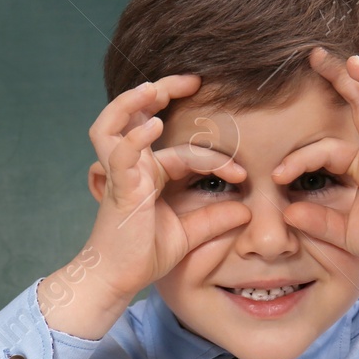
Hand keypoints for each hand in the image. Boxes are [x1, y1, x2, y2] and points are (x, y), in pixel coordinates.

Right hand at [81, 75, 253, 301]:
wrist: (117, 280)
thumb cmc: (143, 256)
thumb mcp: (188, 235)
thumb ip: (214, 220)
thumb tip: (246, 209)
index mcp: (149, 174)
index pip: (185, 151)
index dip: (216, 158)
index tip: (243, 174)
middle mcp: (132, 167)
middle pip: (137, 114)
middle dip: (161, 90)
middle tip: (191, 79)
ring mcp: (121, 175)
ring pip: (112, 124)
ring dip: (131, 102)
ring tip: (153, 88)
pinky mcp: (118, 188)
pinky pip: (121, 154)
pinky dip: (135, 136)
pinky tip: (154, 126)